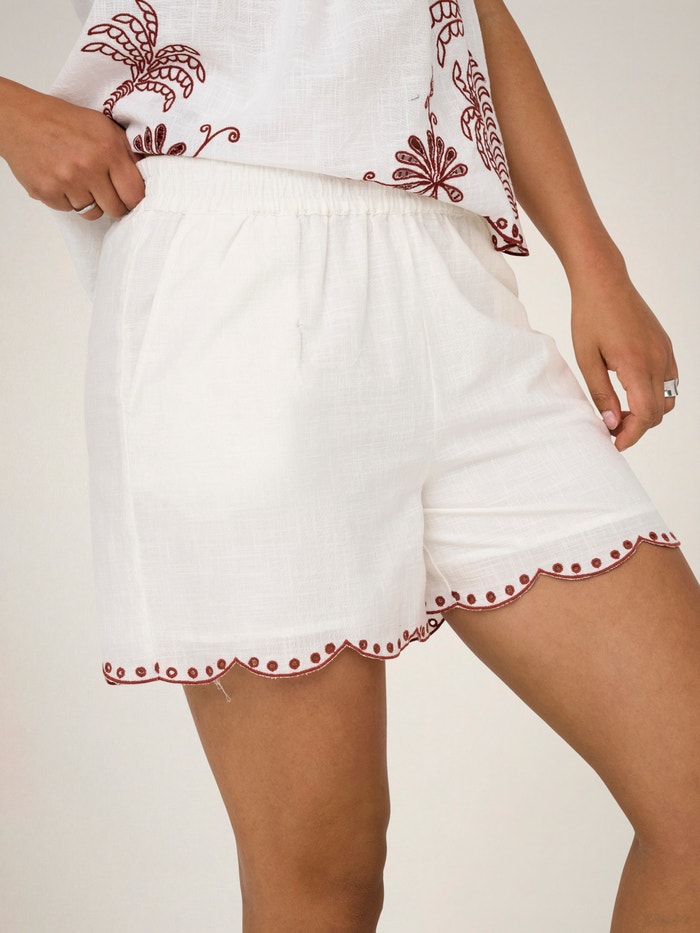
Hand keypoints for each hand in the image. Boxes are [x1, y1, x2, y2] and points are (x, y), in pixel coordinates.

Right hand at [0, 77, 143, 220]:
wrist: (20, 118)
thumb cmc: (64, 121)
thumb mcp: (103, 127)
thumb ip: (126, 152)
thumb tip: (146, 176)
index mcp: (108, 149)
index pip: (135, 194)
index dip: (134, 199)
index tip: (130, 197)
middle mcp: (89, 167)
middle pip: (116, 209)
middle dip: (113, 203)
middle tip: (105, 191)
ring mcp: (67, 181)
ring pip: (92, 213)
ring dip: (89, 202)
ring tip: (79, 180)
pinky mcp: (47, 192)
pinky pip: (69, 210)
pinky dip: (68, 200)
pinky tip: (62, 180)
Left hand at [571, 266, 677, 451]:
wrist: (604, 282)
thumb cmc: (590, 317)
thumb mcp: (587, 359)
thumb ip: (601, 394)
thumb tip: (611, 423)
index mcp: (636, 364)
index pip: (645, 415)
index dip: (631, 435)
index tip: (614, 443)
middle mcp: (658, 360)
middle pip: (658, 412)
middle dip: (637, 428)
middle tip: (612, 429)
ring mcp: (665, 352)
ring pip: (668, 399)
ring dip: (648, 413)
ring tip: (621, 412)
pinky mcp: (665, 346)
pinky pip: (669, 381)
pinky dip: (654, 395)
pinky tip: (631, 394)